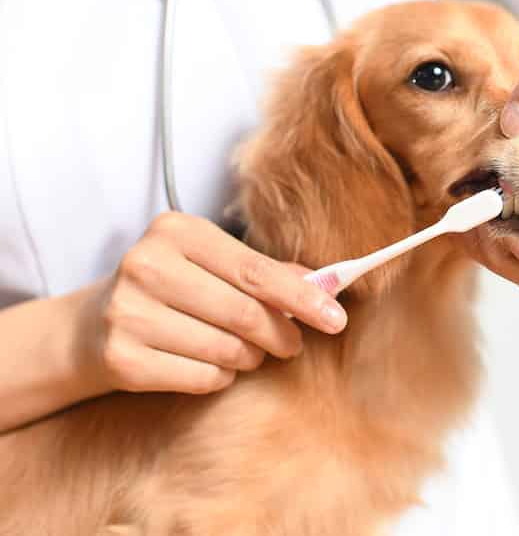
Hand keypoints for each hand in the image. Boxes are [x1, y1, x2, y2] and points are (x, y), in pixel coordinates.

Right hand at [75, 212, 346, 395]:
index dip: (302, 298)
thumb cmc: (172, 289)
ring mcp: (129, 312)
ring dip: (250, 357)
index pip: (256, 270)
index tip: (336, 319)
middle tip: (291, 344)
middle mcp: (147, 265)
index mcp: (176, 231)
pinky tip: (211, 365)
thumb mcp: (212, 264)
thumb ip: (267, 271)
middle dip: (281, 334)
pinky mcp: (122, 357)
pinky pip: (202, 378)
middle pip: (245, 313)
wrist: (92, 325)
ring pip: (227, 349)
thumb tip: (327, 284)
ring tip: (244, 351)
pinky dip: (221, 377)